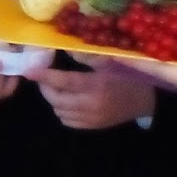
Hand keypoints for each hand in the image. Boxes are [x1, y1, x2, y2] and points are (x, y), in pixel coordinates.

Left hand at [25, 63, 154, 129]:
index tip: (29, 71)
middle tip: (44, 75)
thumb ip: (87, 56)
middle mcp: (90, 105)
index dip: (44, 76)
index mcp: (96, 86)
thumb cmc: (129, 77)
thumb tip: (64, 50)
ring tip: (57, 86)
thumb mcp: (111, 61)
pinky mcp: (92, 127)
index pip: (63, 82)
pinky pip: (67, 121)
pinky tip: (67, 100)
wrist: (147, 102)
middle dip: (46, 87)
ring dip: (53, 99)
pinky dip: (62, 110)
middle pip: (56, 99)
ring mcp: (91, 119)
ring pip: (59, 111)